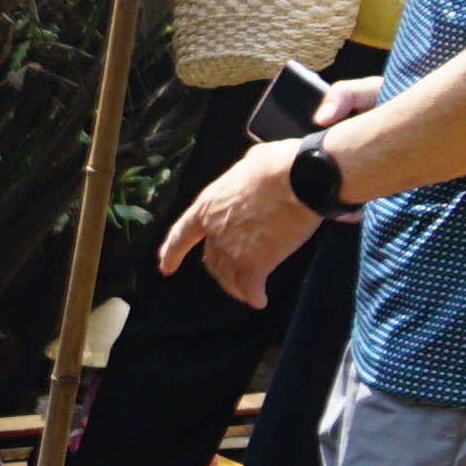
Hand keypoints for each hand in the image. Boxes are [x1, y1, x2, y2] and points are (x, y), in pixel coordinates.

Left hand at [158, 138, 326, 307]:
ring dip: (236, 287)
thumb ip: (242, 178)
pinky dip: (255, 297)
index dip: (172, 253)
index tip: (165, 267)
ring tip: (245, 292)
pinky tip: (259, 301)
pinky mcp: (256, 265)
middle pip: (211, 261)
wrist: (300, 179)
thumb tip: (250, 171)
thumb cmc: (278, 165)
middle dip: (218, 271)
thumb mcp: (248, 164)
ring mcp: (233, 251)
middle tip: (228, 277)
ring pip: (229, 279)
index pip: (181, 235)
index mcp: (207, 206)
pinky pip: (251, 288)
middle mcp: (214, 232)